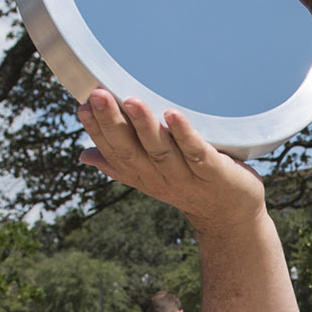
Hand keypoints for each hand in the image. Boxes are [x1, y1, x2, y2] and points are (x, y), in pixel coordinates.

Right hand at [74, 91, 267, 234]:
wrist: (230, 217)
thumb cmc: (190, 186)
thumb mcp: (151, 175)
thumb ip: (120, 163)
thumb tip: (83, 155)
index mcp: (141, 174)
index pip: (113, 151)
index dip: (96, 130)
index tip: (81, 106)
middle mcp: (159, 176)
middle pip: (131, 150)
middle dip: (112, 122)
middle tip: (97, 95)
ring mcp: (186, 176)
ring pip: (161, 151)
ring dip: (144, 126)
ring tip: (131, 101)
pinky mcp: (214, 173)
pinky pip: (197, 153)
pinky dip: (185, 135)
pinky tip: (173, 115)